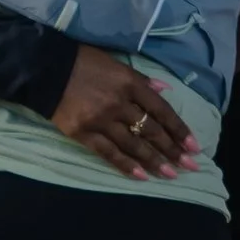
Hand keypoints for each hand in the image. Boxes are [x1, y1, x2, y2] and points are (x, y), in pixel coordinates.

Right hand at [49, 46, 198, 177]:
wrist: (45, 69)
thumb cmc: (83, 62)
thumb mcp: (116, 63)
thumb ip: (141, 79)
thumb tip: (165, 90)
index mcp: (130, 83)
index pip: (161, 110)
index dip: (179, 129)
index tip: (194, 146)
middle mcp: (119, 103)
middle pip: (151, 130)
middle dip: (172, 149)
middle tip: (190, 166)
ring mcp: (101, 121)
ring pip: (134, 145)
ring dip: (154, 161)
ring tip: (170, 175)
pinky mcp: (84, 134)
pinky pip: (109, 153)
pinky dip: (126, 165)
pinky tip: (142, 176)